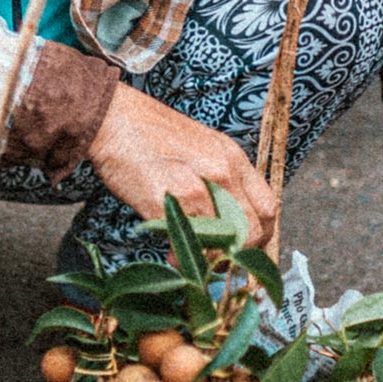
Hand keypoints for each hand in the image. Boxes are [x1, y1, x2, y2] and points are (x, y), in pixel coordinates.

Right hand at [88, 86, 277, 247]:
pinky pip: (184, 242)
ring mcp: (193, 186)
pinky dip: (180, 256)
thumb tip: (232, 223)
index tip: (244, 248)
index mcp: (232, 158)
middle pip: (251, 230)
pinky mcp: (164, 200)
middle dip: (238, 255)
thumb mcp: (202, 150)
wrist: (114, 119)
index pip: (268, 208)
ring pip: (221, 241)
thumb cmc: (153, 137)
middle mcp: (220, 172)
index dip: (260, 235)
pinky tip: (171, 254)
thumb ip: (221, 182)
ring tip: (192, 260)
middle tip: (218, 262)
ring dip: (208, 260)